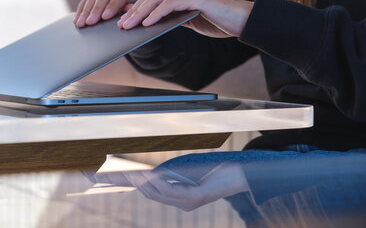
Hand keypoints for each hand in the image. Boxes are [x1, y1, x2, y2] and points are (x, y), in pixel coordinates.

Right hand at [74, 0, 142, 27]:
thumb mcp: (139, 15)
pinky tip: (77, 19)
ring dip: (86, 11)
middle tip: (89, 22)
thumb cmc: (138, 16)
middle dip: (96, 9)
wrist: (135, 10)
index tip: (105, 17)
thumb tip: (128, 9)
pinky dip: (81, 10)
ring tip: (80, 23)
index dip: (112, 6)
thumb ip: (134, 12)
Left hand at [117, 0, 253, 37]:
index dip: (137, 7)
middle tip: (120, 24)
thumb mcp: (190, 20)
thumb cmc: (219, 22)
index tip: (123, 19)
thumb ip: (173, 17)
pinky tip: (146, 23)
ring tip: (128, 25)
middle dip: (133, 10)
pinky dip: (156, 13)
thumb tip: (150, 22)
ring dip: (140, 13)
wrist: (244, 21)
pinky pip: (171, 3)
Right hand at [124, 163, 248, 210]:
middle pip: (152, 195)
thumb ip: (176, 171)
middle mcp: (183, 204)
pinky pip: (170, 191)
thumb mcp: (193, 170)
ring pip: (158, 195)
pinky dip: (157, 182)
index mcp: (181, 199)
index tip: (124, 175)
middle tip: (123, 172)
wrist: (242, 175)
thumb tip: (154, 162)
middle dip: (136, 184)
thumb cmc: (218, 169)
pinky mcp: (195, 197)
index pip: (153, 194)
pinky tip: (149, 173)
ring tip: (132, 172)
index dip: (138, 185)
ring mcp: (188, 202)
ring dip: (143, 183)